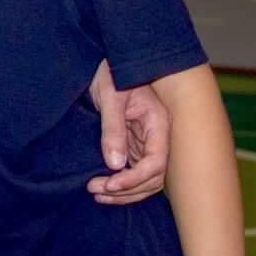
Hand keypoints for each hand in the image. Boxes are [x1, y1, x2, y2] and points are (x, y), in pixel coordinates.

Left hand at [86, 59, 169, 203]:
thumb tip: (114, 164)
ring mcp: (148, 143)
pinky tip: (103, 188)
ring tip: (97, 193)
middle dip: (126, 189)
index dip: (135, 179)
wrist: (108, 62)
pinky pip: (134, 171)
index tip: (110, 184)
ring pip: (145, 179)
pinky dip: (121, 184)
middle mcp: (158, 137)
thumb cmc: (112, 73)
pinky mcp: (136, 145)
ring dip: (124, 191)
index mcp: (159, 124)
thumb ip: (113, 130)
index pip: (157, 163)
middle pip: (153, 177)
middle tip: (96, 189)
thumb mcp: (110, 98)